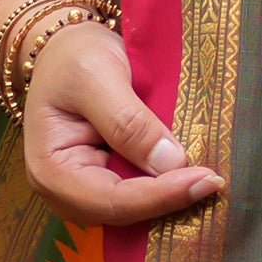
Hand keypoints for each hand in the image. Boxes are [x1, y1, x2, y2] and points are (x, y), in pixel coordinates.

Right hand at [18, 17, 224, 226]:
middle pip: (122, 213)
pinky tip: (193, 176)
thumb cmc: (73, 56)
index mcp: (48, 169)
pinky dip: (165, 188)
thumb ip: (128, 121)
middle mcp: (63, 191)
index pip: (110, 199)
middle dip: (168, 202)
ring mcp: (85, 190)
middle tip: (213, 182)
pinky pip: (138, 195)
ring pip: (134, 210)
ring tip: (208, 181)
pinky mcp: (105, 181)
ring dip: (170, 198)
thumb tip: (170, 163)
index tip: (204, 179)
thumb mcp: (97, 76)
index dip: (159, 195)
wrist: (66, 48)